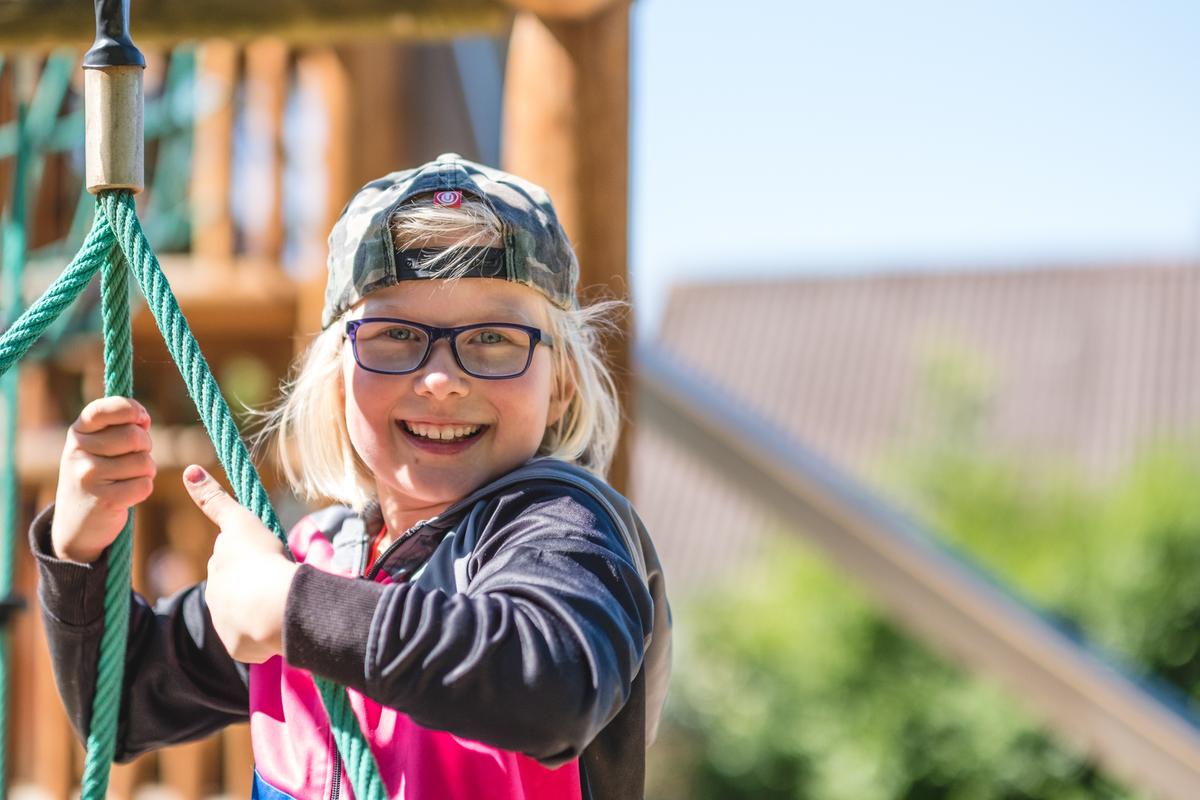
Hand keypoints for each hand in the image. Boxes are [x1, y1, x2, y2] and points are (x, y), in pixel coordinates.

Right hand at [51, 397, 155, 562]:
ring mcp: (88, 476)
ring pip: (144, 462)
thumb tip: (143, 418)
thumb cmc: (97, 476)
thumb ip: (120, 427)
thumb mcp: (97, 447)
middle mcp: (78, 452)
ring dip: (146, 471)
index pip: (104, 409)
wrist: (76, 523)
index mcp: (77, 432)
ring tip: (127, 479)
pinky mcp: (103, 499)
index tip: (142, 418)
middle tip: (134, 458)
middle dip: (145, 447)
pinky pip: (145, 485)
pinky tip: (126, 495)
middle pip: (135, 436)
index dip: (130, 409)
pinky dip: (143, 490)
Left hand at [182, 464, 297, 662]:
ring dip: (258, 610)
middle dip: (254, 584)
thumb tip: (187, 469)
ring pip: (244, 614)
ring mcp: (224, 621)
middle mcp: (215, 593)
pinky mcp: (234, 645)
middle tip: (278, 579)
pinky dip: (261, 635)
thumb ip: (215, 500)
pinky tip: (274, 627)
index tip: (263, 560)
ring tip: (278, 604)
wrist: (273, 606)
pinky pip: (250, 640)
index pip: (231, 559)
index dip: (249, 558)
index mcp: (219, 565)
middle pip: (237, 586)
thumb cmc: (263, 559)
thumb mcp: (241, 522)